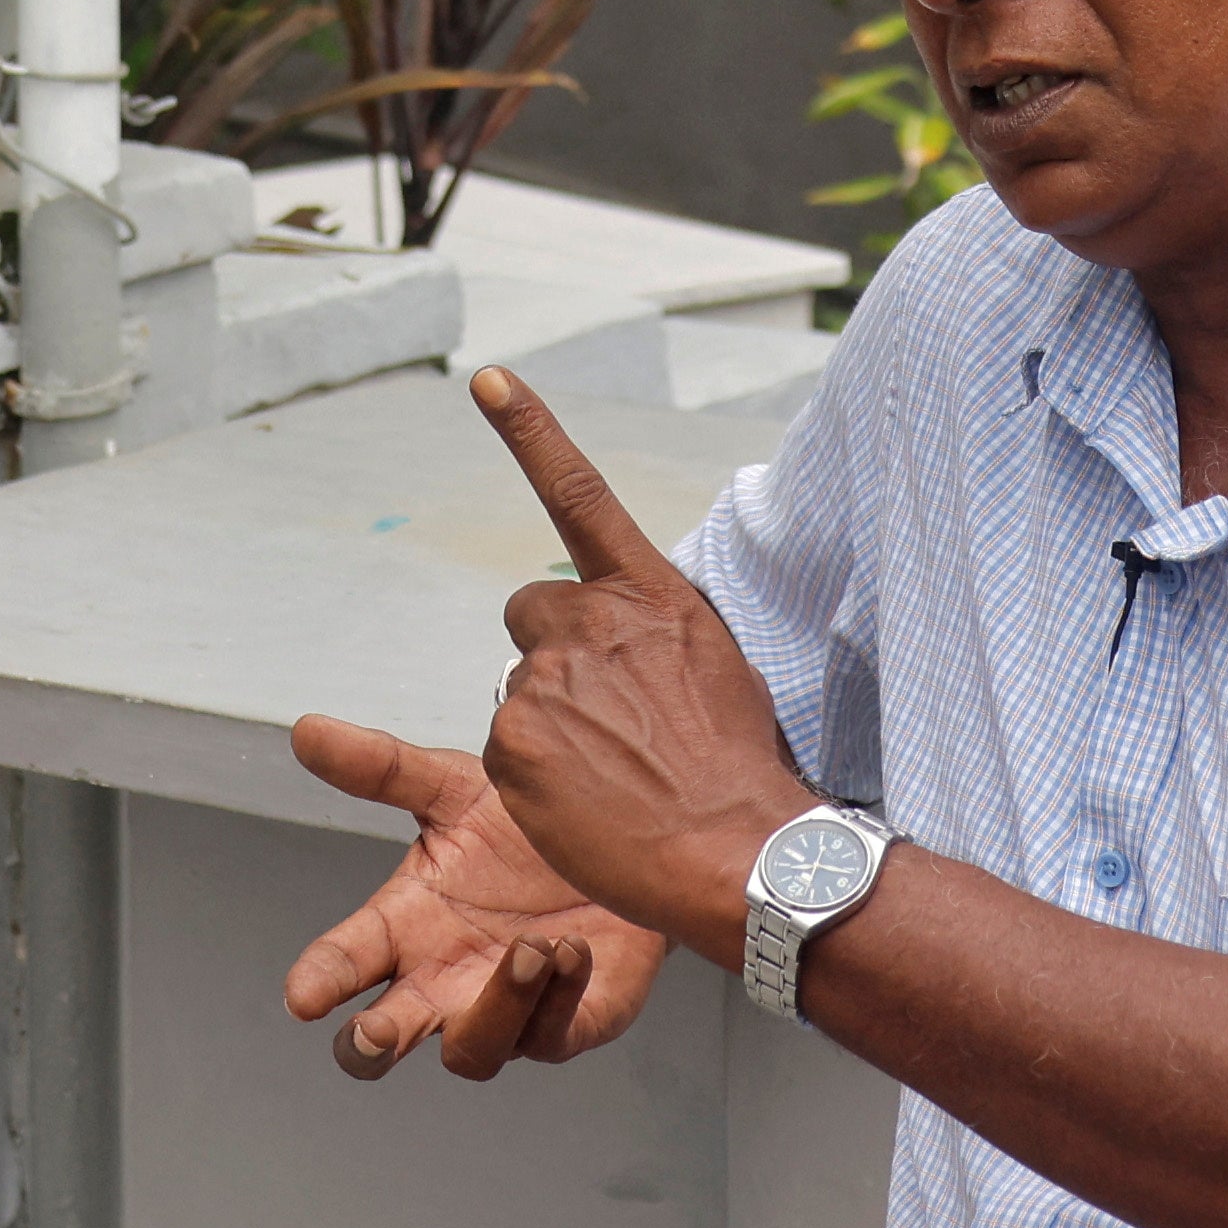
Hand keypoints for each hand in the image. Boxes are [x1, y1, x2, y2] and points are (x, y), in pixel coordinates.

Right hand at [279, 713, 661, 1079]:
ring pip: (472, 1050)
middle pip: (385, 1040)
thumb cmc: (522, 828)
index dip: (320, 981)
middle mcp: (443, 979)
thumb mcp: (452, 787)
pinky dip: (558, 1002)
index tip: (303, 994)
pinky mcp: (570, 1020)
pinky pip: (553, 1037)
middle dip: (373, 1044)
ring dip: (492, 1009)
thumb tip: (307, 729)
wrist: (619, 834)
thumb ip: (382, 768)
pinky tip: (573, 952)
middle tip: (374, 1034)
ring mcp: (504, 1009)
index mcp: (404, 927)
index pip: (345, 962)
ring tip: (528, 948)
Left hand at [464, 368, 815, 960]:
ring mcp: (546, 681)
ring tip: (613, 773)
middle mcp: (590, 623)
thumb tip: (626, 635)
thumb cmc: (738, 766)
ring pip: (524, 691)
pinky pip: (508, 750)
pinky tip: (588, 801)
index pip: (580, 494)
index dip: (531, 431)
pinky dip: (537, 775)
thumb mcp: (717, 667)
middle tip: (604, 715)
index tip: (490, 380)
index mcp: (649, 596)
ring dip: (552, 724)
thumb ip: (656, 633)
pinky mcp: (513, 741)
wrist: (737, 848)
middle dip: (554, 652)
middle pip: (534, 612)